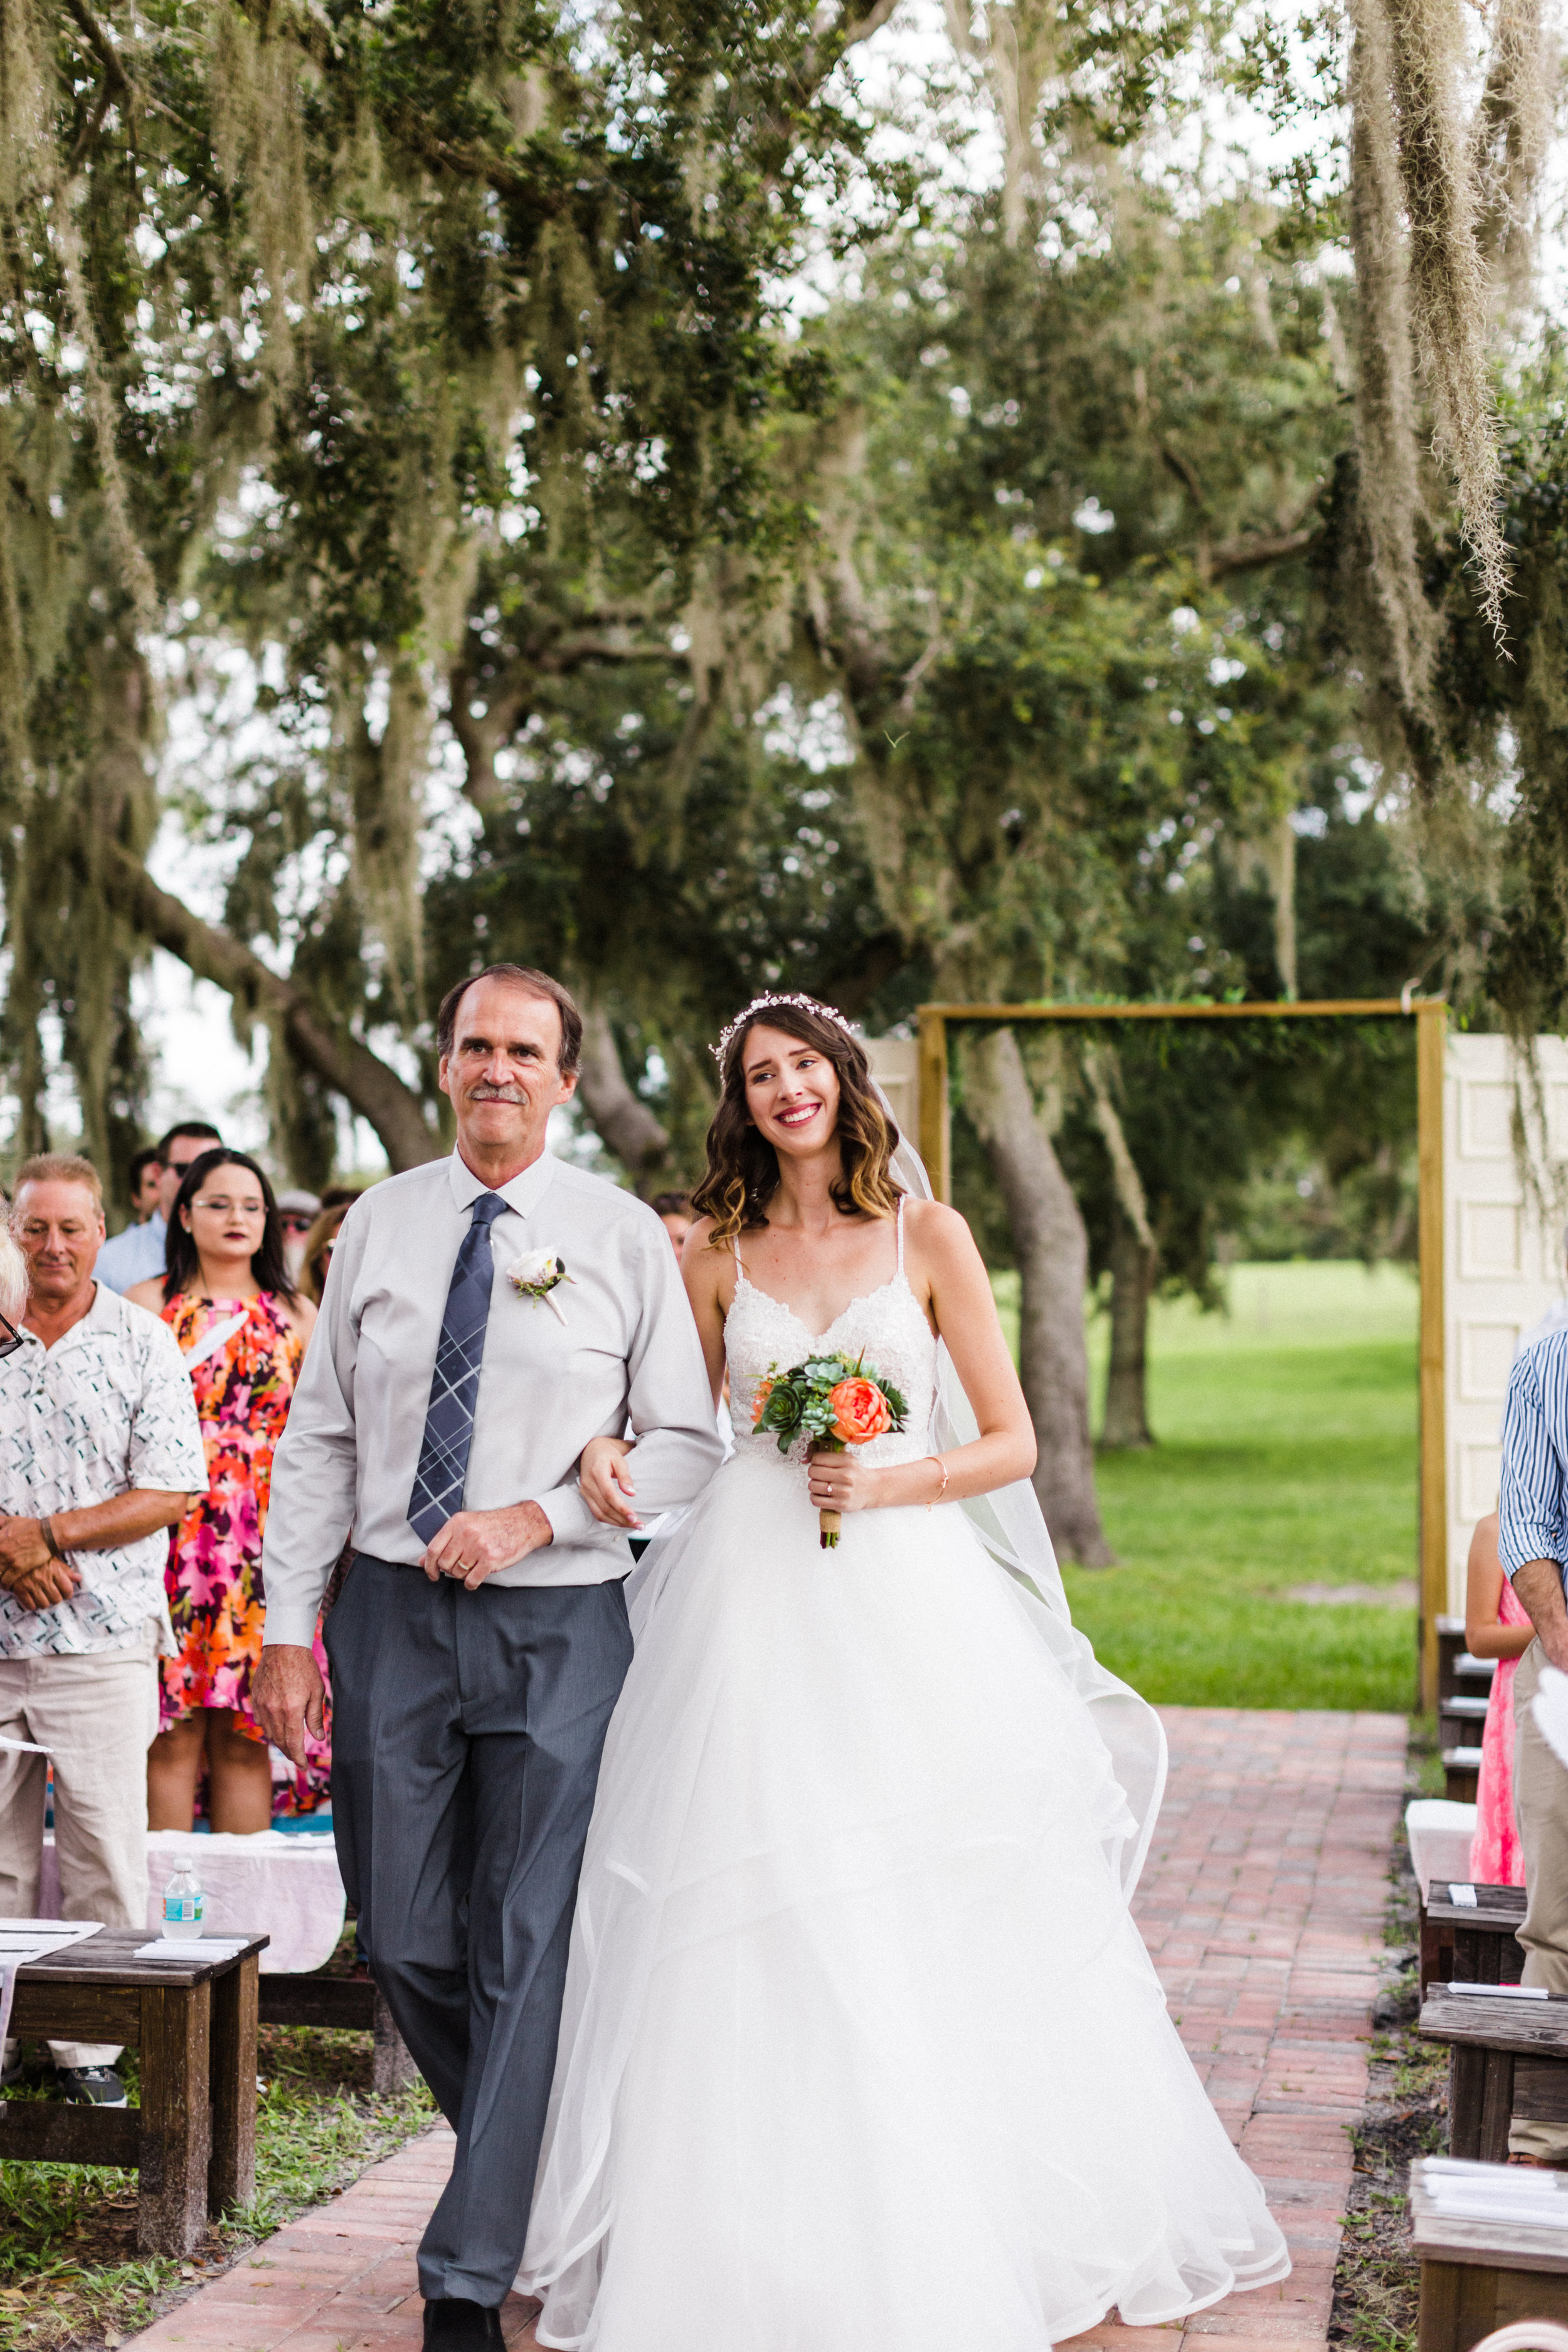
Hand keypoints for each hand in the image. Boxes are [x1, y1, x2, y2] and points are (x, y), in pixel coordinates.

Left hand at [0, 1518, 57, 1586]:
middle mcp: (1, 1549)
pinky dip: (5, 1585)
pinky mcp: (18, 1567)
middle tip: (1, 1570)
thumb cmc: (30, 1527)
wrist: (48, 1534)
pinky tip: (7, 1585)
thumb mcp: (11, 1520)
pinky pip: (6, 1581)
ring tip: (2, 1578)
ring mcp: (9, 1559)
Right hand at [8, 1561, 78, 1610]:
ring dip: (44, 1602)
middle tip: (52, 1594)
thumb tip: (79, 1578)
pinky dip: (32, 1605)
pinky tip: (32, 1598)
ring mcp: (31, 1585)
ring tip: (42, 1596)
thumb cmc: (35, 1559)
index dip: (68, 1593)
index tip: (65, 1593)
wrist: (12, 1557)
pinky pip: (30, 1606)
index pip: (67, 1589)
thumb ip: (65, 1570)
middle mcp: (44, 1578)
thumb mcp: (52, 1560)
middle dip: (56, 1598)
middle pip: (56, 1599)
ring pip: (44, 1604)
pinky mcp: (20, 1590)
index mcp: (54, 1569)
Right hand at [253, 1644, 326, 1768]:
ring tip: (289, 1744)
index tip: (303, 1766)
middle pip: (280, 1741)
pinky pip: (260, 1721)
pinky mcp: (255, 1699)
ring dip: (279, 1741)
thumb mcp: (317, 1691)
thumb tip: (318, 1738)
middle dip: (290, 1753)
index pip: (293, 1743)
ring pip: (269, 1733)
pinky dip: (269, 1728)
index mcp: (291, 1710)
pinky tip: (277, 1726)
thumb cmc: (304, 1667)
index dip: (298, 1758)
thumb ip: (315, 1717)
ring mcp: (262, 1705)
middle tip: (298, 1757)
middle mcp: (274, 1711)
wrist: (283, 1647)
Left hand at [420, 1501, 551, 1590]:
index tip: (432, 1573)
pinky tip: (476, 1577)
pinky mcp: (491, 1559)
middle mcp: (466, 1533)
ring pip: (457, 1573)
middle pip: (444, 1563)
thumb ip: (444, 1542)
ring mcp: (478, 1546)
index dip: (429, 1566)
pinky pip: (471, 1581)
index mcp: (457, 1522)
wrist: (523, 1523)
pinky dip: (471, 1583)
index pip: (433, 1549)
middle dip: (450, 1570)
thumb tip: (423, 1560)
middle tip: (461, 1566)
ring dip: (463, 1575)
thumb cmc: (493, 1525)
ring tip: (474, 1565)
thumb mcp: (466, 1525)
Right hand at [579, 1438, 638, 1529]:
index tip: (635, 1517)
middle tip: (640, 1525)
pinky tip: (621, 1522)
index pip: (609, 1495)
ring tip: (633, 1526)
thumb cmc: (607, 1453)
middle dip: (623, 1519)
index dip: (621, 1508)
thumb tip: (632, 1493)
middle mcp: (588, 1484)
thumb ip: (625, 1476)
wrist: (590, 1449)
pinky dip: (609, 1520)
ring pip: (600, 1513)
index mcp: (597, 1472)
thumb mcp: (619, 1459)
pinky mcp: (585, 1496)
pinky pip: (596, 1512)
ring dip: (617, 1523)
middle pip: (605, 1507)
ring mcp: (585, 1491)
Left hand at [806, 1445, 882, 1514]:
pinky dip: (815, 1497)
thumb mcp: (845, 1458)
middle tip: (820, 1476)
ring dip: (814, 1486)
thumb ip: (825, 1454)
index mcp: (846, 1461)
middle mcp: (845, 1476)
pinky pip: (815, 1500)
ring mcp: (843, 1491)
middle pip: (812, 1472)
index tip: (820, 1464)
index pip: (817, 1458)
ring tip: (821, 1485)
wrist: (871, 1489)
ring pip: (812, 1486)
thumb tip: (803, 1459)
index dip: (815, 1461)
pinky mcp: (840, 1505)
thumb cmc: (854, 1473)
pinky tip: (822, 1495)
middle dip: (813, 1473)